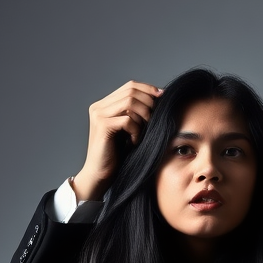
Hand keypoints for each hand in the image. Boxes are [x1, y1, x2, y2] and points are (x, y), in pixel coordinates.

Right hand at [71, 80, 162, 199]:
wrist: (100, 176)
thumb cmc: (117, 156)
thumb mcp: (129, 130)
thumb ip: (137, 114)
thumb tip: (159, 97)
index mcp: (104, 105)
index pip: (130, 86)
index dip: (148, 90)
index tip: (163, 99)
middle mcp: (99, 106)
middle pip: (131, 91)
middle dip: (149, 104)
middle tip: (154, 121)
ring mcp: (99, 115)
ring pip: (130, 102)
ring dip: (143, 116)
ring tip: (144, 132)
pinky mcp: (102, 126)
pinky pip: (127, 120)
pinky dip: (136, 131)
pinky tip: (134, 142)